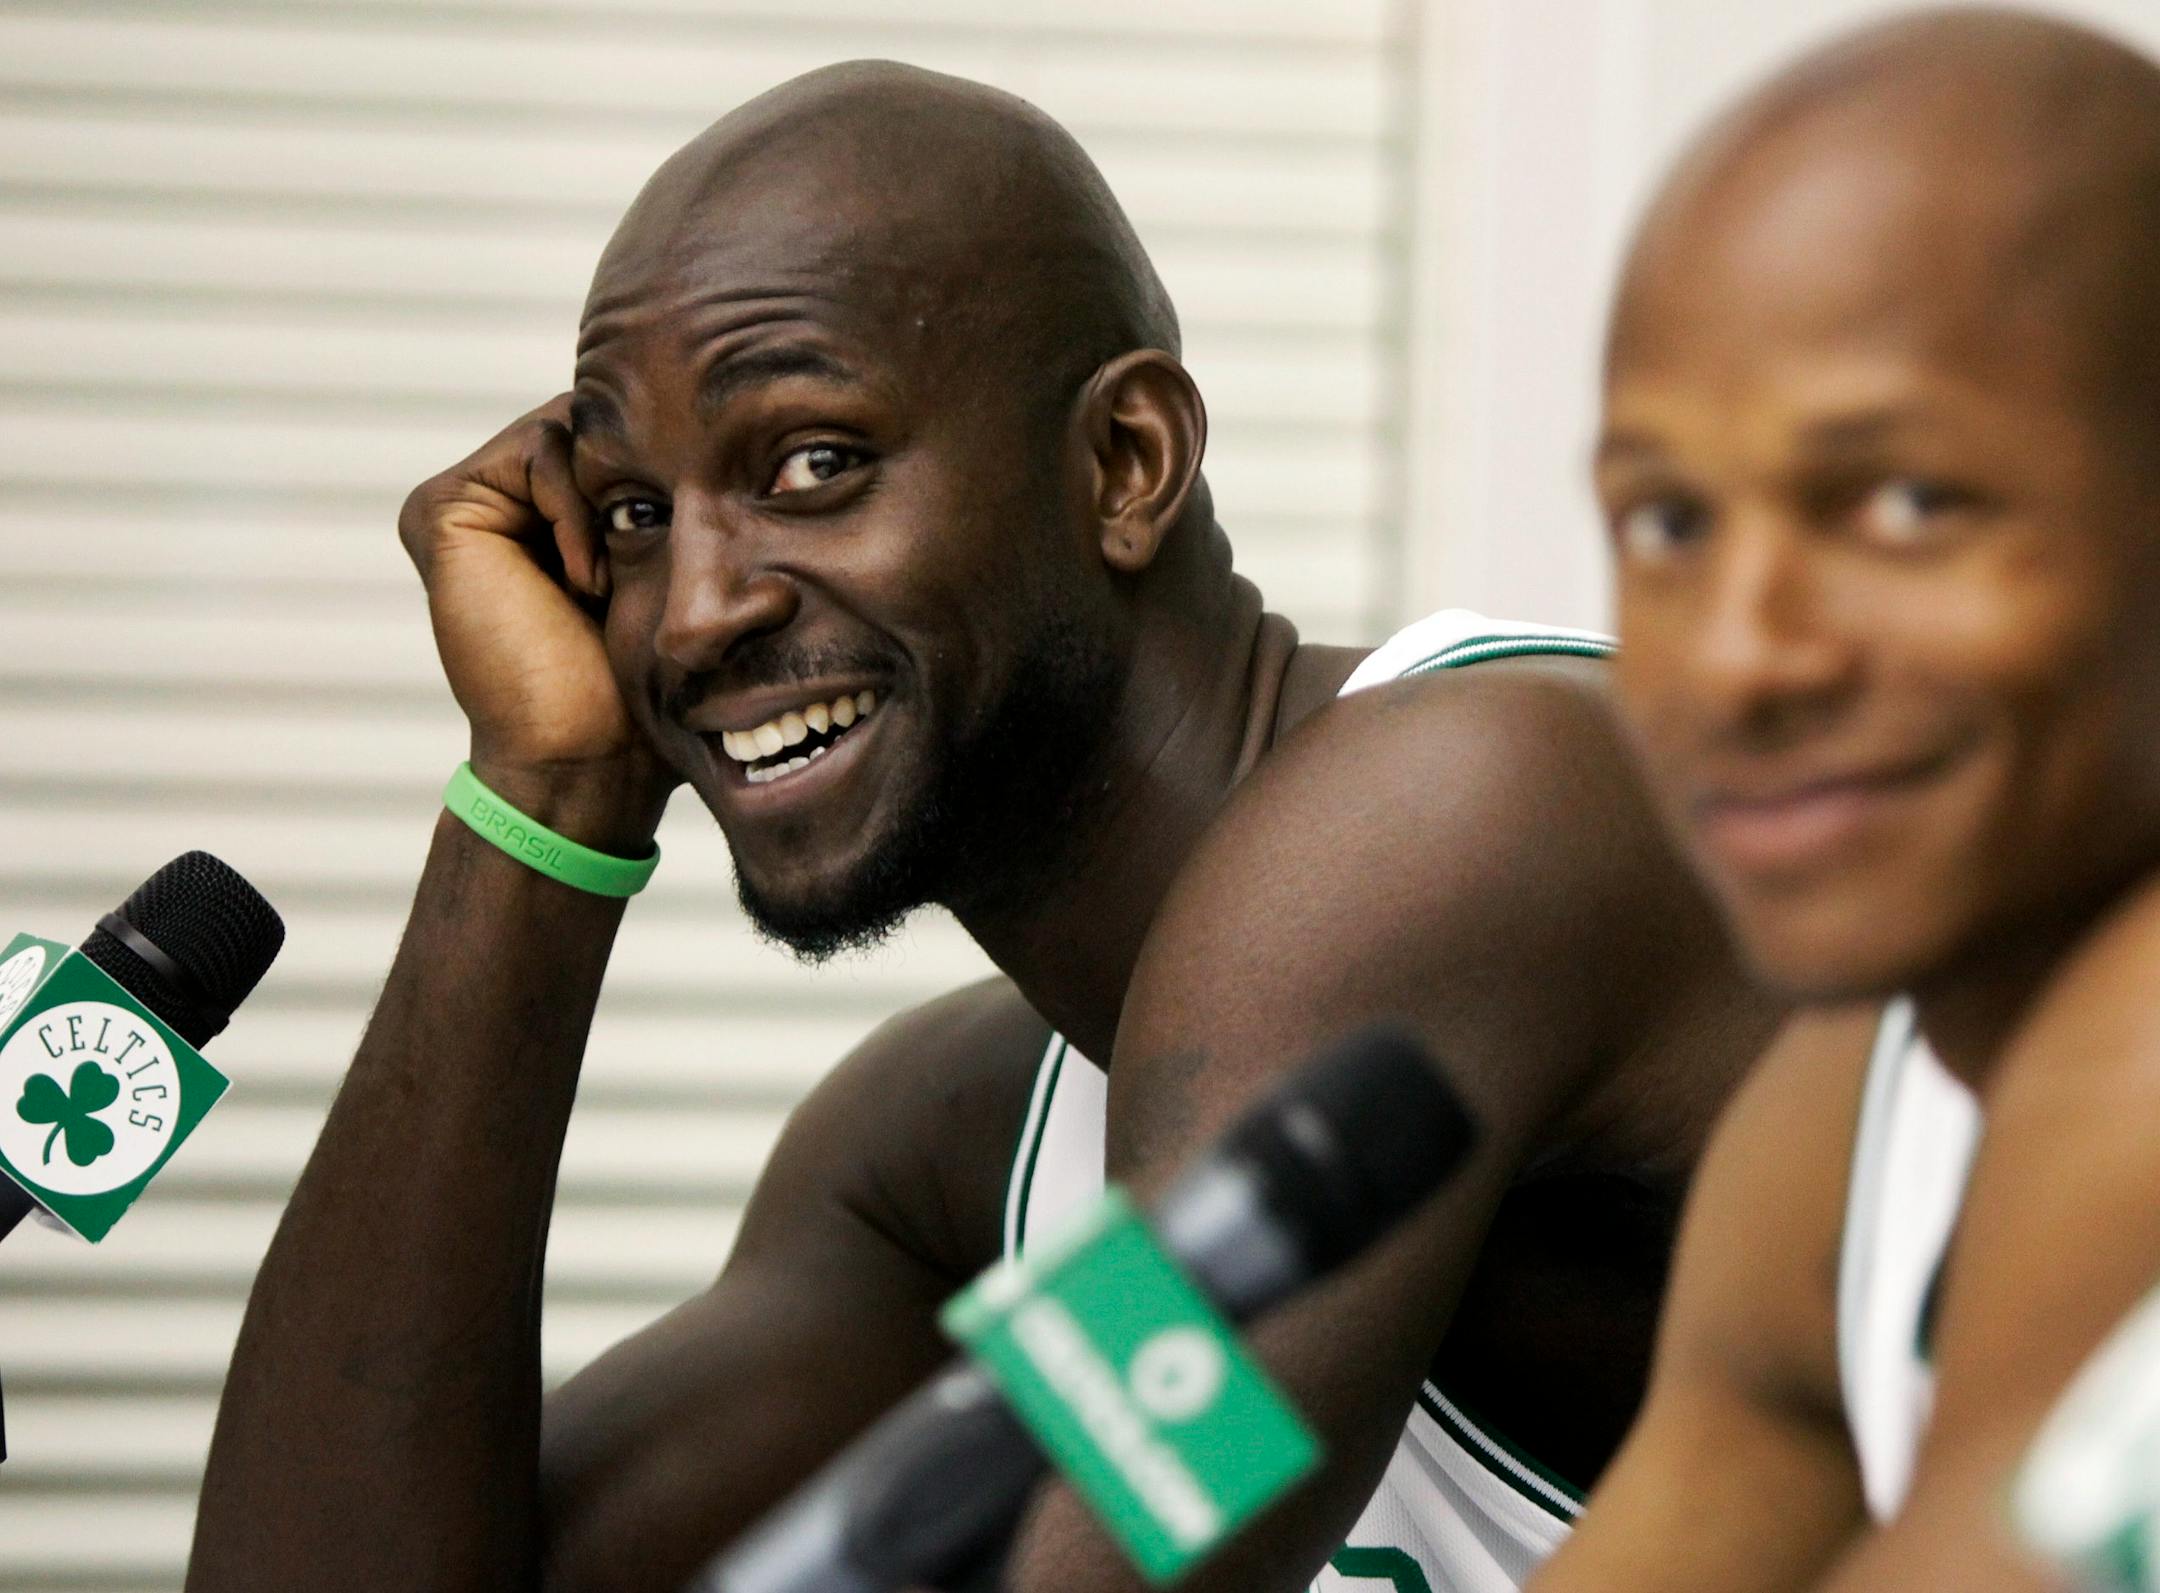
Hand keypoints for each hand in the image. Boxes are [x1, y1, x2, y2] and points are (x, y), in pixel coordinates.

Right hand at [400, 395, 674, 846]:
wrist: (588, 753)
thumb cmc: (640, 689)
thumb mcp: (672, 575)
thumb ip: (676, 498)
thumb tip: (744, 423)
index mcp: (553, 510)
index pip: (620, 431)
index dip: (669, 461)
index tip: (689, 534)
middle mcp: (505, 498)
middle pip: (595, 418)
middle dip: (640, 473)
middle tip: (651, 557)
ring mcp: (468, 500)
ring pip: (572, 428)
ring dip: (610, 504)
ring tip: (608, 585)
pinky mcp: (441, 508)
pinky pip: (539, 451)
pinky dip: (577, 510)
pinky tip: (584, 580)